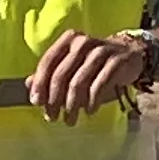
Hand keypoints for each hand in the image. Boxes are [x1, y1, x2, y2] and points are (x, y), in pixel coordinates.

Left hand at [27, 27, 150, 123]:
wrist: (131, 53)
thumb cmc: (95, 64)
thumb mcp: (72, 66)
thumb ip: (51, 74)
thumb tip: (28, 84)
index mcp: (68, 40)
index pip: (48, 61)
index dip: (39, 83)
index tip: (35, 102)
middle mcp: (83, 42)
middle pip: (61, 74)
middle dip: (54, 99)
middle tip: (53, 117)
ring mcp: (101, 51)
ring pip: (79, 82)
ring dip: (72, 105)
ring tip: (70, 119)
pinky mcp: (117, 61)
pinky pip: (99, 84)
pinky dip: (92, 101)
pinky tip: (90, 111)